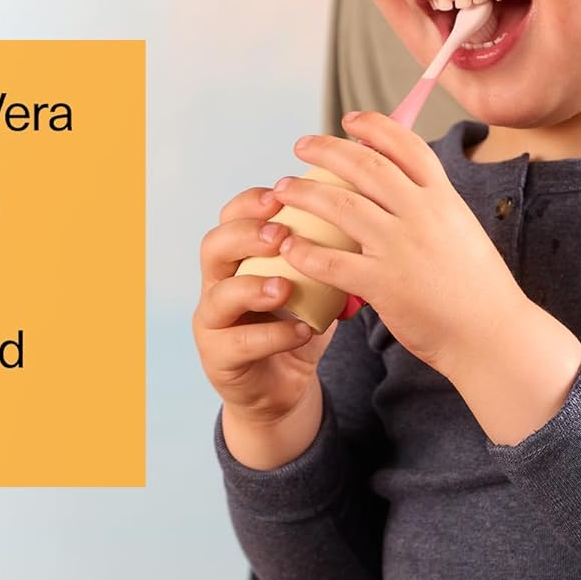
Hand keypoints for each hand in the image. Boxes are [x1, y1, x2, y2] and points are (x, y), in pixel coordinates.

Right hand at [193, 185, 338, 435]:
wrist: (282, 385)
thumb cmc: (296, 322)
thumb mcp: (312, 284)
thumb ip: (326, 254)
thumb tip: (367, 216)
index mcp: (237, 255)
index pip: (232, 216)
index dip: (251, 203)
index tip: (281, 194)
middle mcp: (217, 282)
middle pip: (213, 247)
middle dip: (245, 236)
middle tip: (279, 235)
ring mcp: (213, 322)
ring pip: (219, 296)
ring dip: (253, 288)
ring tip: (285, 287)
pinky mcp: (219, 358)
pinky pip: (240, 343)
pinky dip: (273, 336)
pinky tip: (302, 331)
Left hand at [269, 111, 522, 377]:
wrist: (493, 336)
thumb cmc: (478, 288)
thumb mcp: (462, 230)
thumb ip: (432, 206)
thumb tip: (402, 184)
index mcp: (443, 198)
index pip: (406, 145)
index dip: (374, 126)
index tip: (349, 120)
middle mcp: (422, 214)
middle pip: (366, 166)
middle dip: (327, 149)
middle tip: (300, 145)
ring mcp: (402, 248)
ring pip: (341, 205)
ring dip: (305, 193)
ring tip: (282, 188)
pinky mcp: (385, 284)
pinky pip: (333, 262)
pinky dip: (306, 252)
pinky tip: (288, 248)